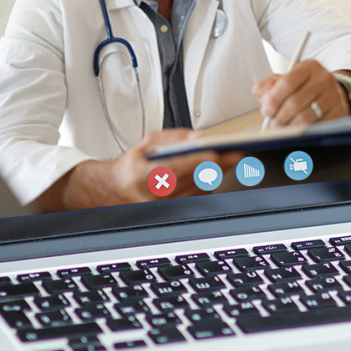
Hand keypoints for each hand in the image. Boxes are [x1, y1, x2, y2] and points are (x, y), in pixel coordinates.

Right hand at [33, 128, 243, 211]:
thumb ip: (175, 138)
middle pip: (193, 181)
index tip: (216, 153)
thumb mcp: (148, 143)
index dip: (198, 161)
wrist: (114, 192)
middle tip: (236, 154)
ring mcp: (163, 208)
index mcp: (143, 175)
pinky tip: (216, 173)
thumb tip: (199, 137)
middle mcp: (153, 195)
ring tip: (230, 160)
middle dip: (218, 167)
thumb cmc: (132, 165)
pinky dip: (208, 184)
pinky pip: (197, 198)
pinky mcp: (173, 213)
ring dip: (217, 175)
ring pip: (199, 191)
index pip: (176, 168)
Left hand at [252, 59, 349, 127]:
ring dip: (289, 126)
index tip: (266, 111)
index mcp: (309, 67)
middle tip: (273, 123)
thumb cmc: (303, 87)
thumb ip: (268, 85)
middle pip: (294, 102)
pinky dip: (303, 131)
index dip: (273, 99)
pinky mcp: (338, 112)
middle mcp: (324, 78)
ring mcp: (333, 96)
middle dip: (279, 116)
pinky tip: (298, 128)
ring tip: (284, 127)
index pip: (287, 82)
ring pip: (304, 117)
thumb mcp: (285, 80)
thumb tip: (263, 96)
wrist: (330, 93)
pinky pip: (315, 126)